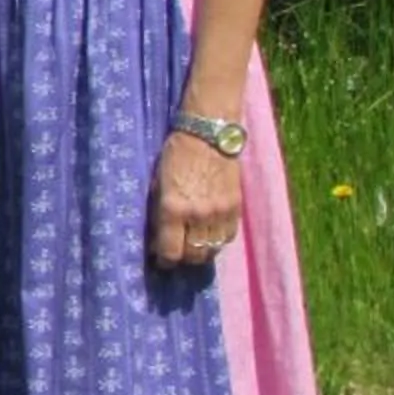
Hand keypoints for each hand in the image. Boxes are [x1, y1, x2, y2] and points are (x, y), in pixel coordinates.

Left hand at [150, 129, 243, 268]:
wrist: (209, 134)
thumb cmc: (176, 154)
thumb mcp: (157, 182)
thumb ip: (158, 211)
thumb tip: (157, 237)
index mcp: (174, 208)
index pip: (171, 251)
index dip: (164, 260)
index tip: (160, 258)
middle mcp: (198, 215)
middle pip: (193, 255)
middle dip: (182, 258)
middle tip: (176, 253)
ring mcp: (220, 213)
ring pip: (212, 250)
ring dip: (201, 252)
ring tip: (192, 245)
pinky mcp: (236, 208)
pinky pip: (228, 237)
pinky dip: (218, 241)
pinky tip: (209, 235)